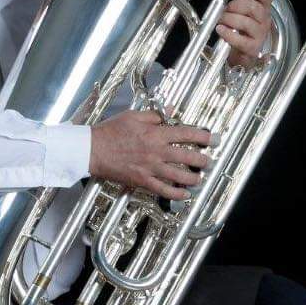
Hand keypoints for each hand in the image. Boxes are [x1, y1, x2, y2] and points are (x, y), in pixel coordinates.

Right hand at [89, 110, 212, 200]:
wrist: (93, 149)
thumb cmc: (110, 131)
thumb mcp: (132, 116)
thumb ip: (154, 115)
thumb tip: (170, 111)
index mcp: (154, 134)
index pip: (185, 134)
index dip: (202, 136)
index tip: (213, 139)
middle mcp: (156, 152)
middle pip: (187, 157)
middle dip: (202, 160)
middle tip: (208, 161)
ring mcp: (150, 168)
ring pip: (179, 176)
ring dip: (193, 178)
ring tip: (199, 178)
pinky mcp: (143, 181)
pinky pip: (164, 190)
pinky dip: (177, 193)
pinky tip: (185, 193)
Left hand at [216, 0, 272, 67]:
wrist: (242, 54)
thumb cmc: (242, 30)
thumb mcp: (242, 9)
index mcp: (263, 8)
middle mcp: (264, 21)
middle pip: (253, 7)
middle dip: (235, 6)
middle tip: (226, 9)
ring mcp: (260, 35)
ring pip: (246, 22)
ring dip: (228, 19)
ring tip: (221, 20)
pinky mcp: (252, 48)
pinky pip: (240, 40)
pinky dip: (227, 33)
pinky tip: (220, 29)